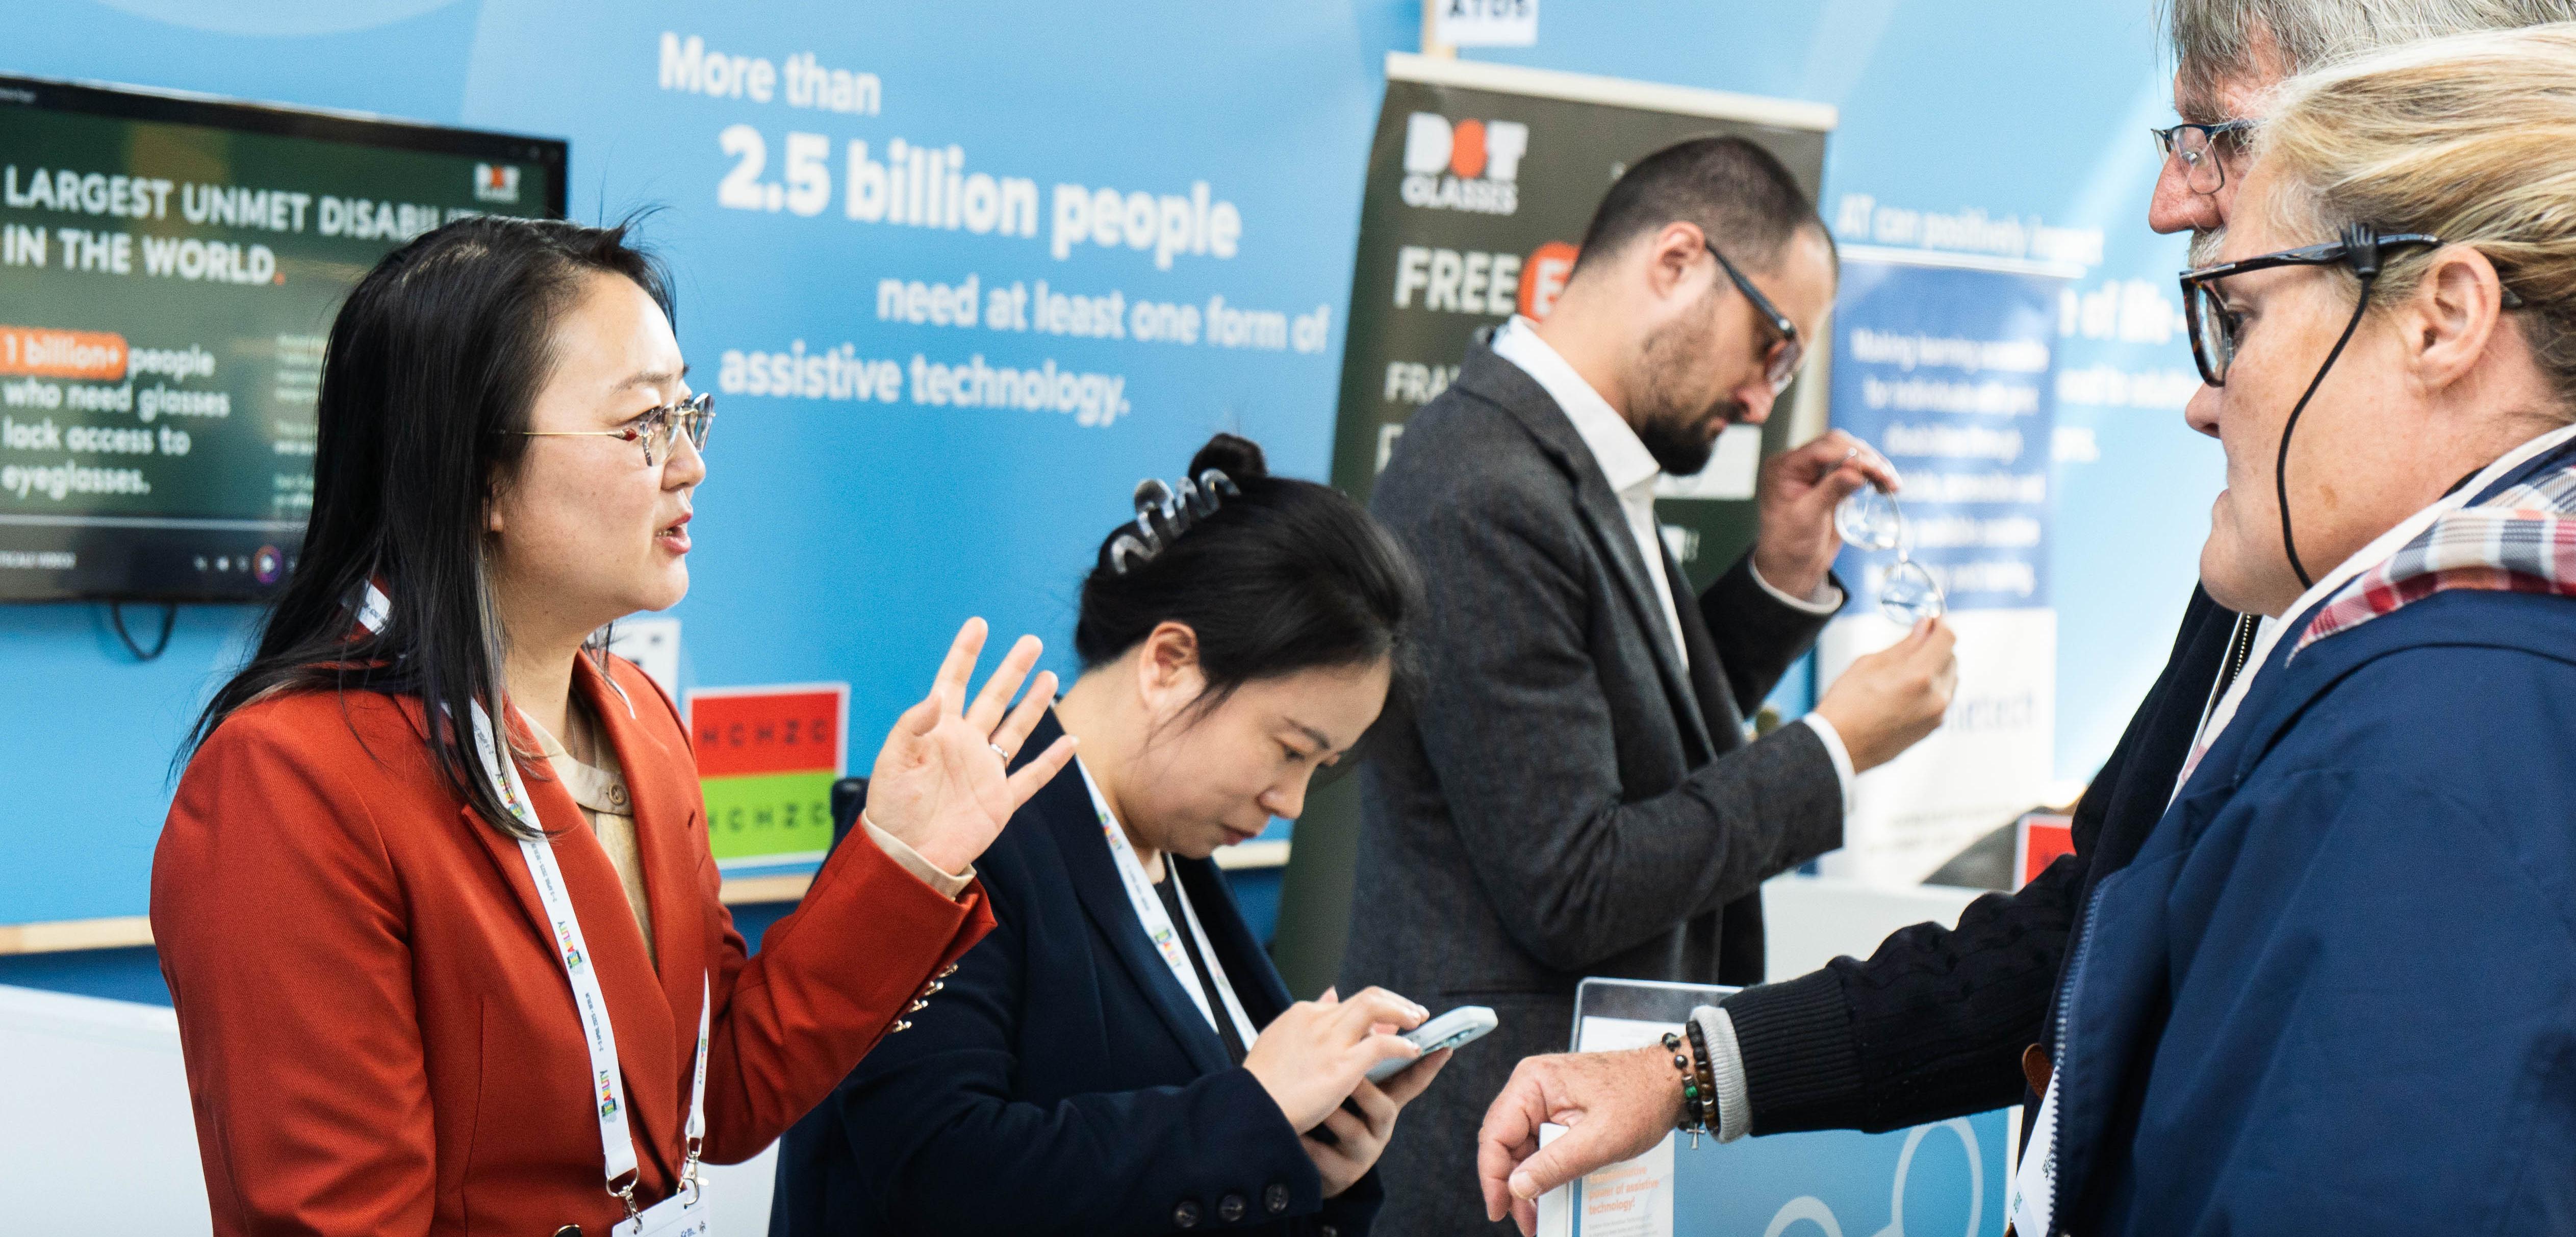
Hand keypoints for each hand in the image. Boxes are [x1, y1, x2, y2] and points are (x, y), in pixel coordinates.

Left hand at [865, 618, 1078, 873]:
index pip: (953, 683)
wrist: (906, 856)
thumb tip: (937, 696)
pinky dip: (1053, 761)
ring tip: (1050, 676)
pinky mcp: (999, 802)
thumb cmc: (891, 810)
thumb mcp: (893, 762)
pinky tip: (1071, 742)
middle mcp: (965, 746)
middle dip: (1012, 669)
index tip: (979, 625)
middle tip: (1031, 641)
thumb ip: (912, 726)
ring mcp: (985, 772)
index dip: (965, 654)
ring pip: (1016, 730)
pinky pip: (1031, 777)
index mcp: (937, 732)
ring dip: (1034, 705)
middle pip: (993, 699)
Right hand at [1244, 986, 1426, 1133]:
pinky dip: (1402, 1045)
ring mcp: (1330, 1040)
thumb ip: (1304, 1021)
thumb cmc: (1260, 1084)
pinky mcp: (1342, 1064)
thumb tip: (1330, 994)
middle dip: (1395, 1002)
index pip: (1345, 1002)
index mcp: (1301, 1014)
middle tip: (1414, 1013)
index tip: (1387, 1021)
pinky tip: (1414, 1051)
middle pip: (1367, 997)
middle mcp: (1318, 1019)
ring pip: (1376, 1007)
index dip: (1373, 1009)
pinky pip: (1382, 1044)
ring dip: (1403, 1012)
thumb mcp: (1278, 1041)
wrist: (1249, 1107)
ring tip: (1420, 1024)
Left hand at [1301, 1049, 1450, 1196]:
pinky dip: (1309, 1143)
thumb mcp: (1342, 1082)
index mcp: (1382, 1102)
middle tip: (1348, 1074)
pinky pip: (1325, 1157)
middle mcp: (1378, 1128)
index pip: (1409, 1081)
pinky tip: (1296, 1133)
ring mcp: (1361, 1153)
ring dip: (1332, 1114)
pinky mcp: (1340, 1174)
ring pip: (1353, 1131)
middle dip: (1366, 1090)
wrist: (1304, 1161)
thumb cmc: (1326, 1113)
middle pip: (1385, 1107)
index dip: (1428, 1066)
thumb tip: (1336, 993)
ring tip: (1312, 1104)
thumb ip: (1347, 1045)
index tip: (1445, 1047)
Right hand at [1477, 1046, 1681, 1235]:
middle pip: (1505, 1143)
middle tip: (1526, 1220)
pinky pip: (1542, 1142)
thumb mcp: (1599, 1139)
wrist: (1672, 1081)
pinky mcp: (1559, 1109)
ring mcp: (1546, 1098)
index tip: (1498, 1210)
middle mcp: (1533, 1087)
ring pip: (1523, 1147)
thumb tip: (1518, 1187)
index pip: (1495, 1134)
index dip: (1492, 1177)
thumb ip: (1555, 1164)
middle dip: (1513, 1185)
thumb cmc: (1642, 1097)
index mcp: (1533, 1083)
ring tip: (1540, 1213)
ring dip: (1530, 1180)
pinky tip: (1554, 1190)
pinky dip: (1546, 1168)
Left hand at [1751, 430, 1898, 600]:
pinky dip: (1870, 474)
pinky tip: (1883, 485)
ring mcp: (1815, 471)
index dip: (1853, 455)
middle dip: (1867, 458)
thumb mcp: (1808, 519)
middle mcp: (1798, 464)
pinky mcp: (1829, 481)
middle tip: (1888, 478)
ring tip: (1892, 484)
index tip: (1877, 470)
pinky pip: (1853, 468)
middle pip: (1838, 445)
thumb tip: (1856, 472)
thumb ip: (1830, 492)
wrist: (1791, 567)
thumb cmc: (1790, 545)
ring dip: (1873, 465)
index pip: (1822, 449)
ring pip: (1849, 453)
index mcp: (1784, 468)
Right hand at [1812, 617, 1957, 771]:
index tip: (1931, 620)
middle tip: (1915, 641)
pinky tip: (1907, 690)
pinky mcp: (1932, 728)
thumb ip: (1905, 644)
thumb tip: (1925, 626)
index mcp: (1919, 675)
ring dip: (1936, 667)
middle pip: (1952, 658)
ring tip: (1907, 669)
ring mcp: (1937, 715)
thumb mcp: (1870, 663)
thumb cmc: (1846, 704)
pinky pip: (1942, 698)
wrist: (1838, 747)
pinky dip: (1932, 687)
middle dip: (1936, 646)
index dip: (1941, 624)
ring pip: (1950, 679)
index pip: (1948, 638)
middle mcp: (1935, 696)